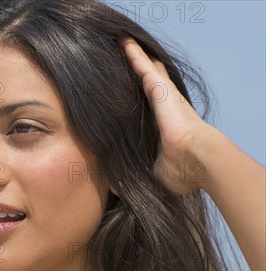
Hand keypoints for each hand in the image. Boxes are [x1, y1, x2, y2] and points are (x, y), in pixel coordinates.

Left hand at [119, 36, 216, 195]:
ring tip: (123, 44)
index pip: (148, 107)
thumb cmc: (180, 171)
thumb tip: (112, 188)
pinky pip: (143, 67)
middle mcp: (164, 108)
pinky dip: (133, 55)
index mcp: (162, 126)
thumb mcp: (150, 174)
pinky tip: (124, 43)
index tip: (129, 92)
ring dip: (134, 58)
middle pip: (148, 83)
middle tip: (126, 60)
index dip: (139, 97)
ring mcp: (164, 97)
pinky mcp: (161, 90)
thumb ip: (130, 176)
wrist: (197, 160)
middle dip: (139, 72)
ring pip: (145, 71)